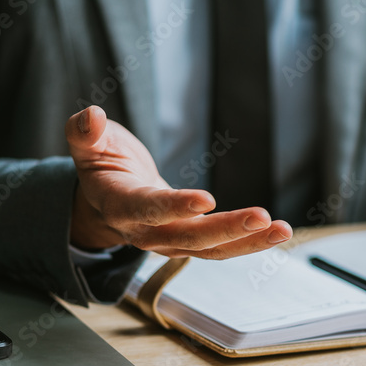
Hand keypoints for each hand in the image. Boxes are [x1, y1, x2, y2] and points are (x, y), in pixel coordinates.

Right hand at [66, 106, 291, 256]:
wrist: (108, 198)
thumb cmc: (102, 163)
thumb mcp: (88, 143)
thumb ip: (84, 132)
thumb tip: (92, 116)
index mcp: (119, 205)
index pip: (148, 208)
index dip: (174, 206)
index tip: (206, 200)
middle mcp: (146, 232)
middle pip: (188, 237)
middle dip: (226, 229)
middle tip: (261, 216)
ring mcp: (171, 242)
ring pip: (211, 249)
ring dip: (249, 241)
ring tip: (281, 229)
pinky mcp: (192, 242)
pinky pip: (222, 248)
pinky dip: (251, 242)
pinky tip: (278, 232)